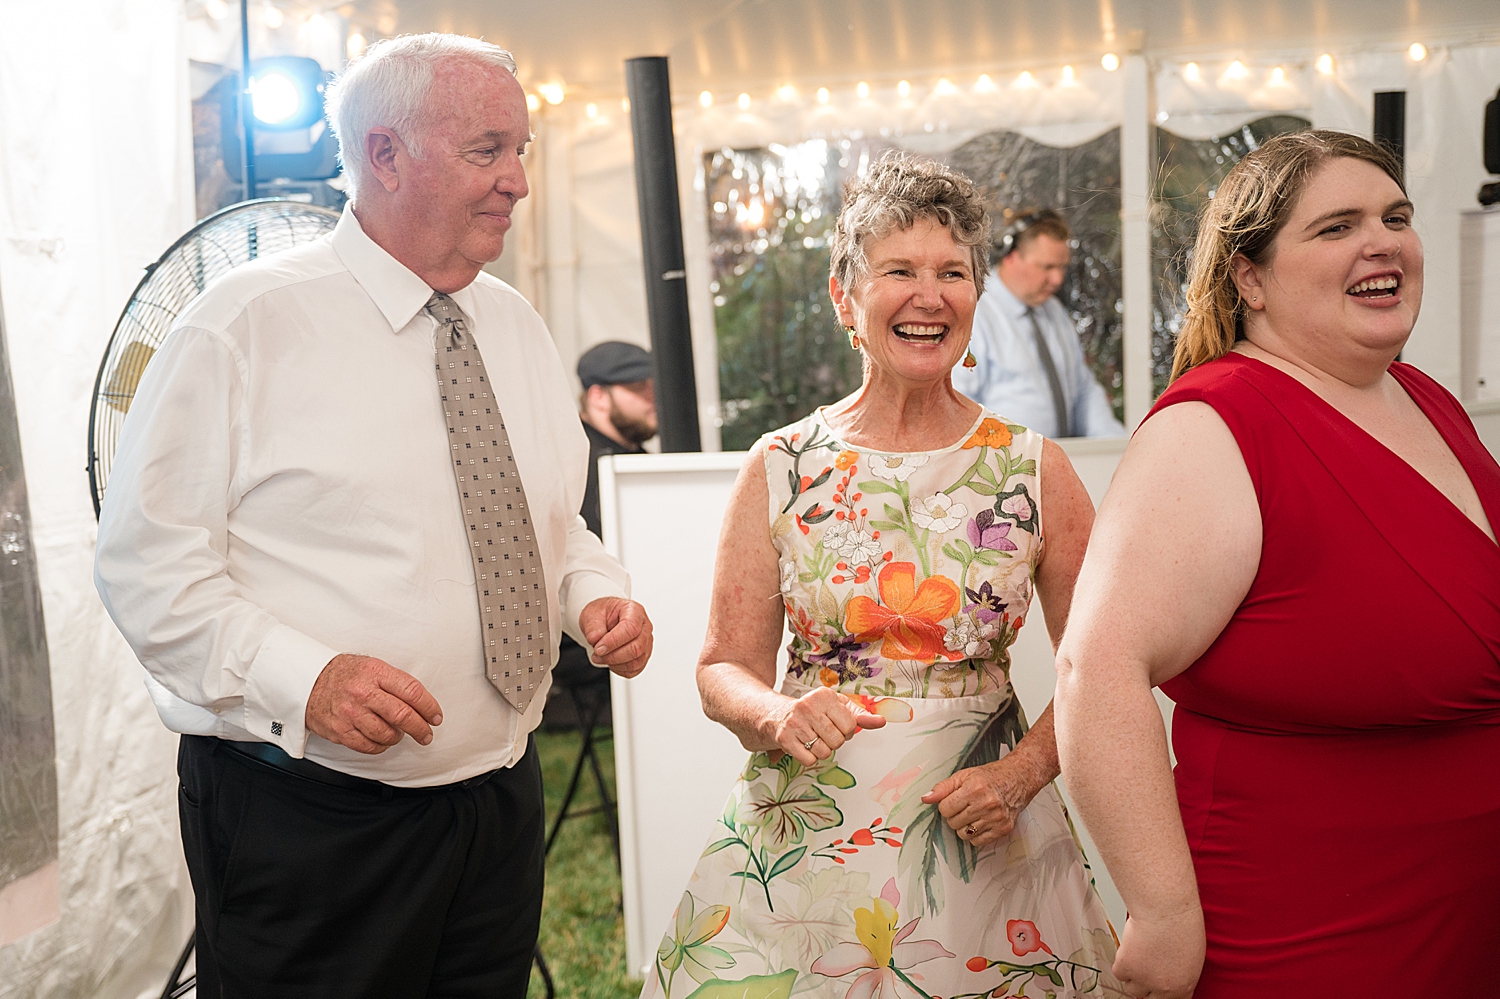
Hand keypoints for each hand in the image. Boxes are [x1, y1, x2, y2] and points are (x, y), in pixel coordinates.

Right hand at [305, 654, 443, 754]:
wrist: (307, 682)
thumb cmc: (344, 674)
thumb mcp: (371, 665)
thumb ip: (394, 681)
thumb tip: (421, 702)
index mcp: (375, 672)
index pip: (412, 691)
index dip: (429, 707)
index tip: (436, 717)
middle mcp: (363, 692)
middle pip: (403, 715)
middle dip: (421, 728)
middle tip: (426, 734)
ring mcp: (351, 713)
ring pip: (387, 734)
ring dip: (398, 737)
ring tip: (399, 733)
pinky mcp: (341, 731)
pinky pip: (369, 746)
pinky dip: (381, 746)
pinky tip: (382, 740)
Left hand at [580, 597, 652, 677]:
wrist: (603, 622)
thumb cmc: (602, 615)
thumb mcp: (592, 615)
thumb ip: (593, 627)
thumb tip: (596, 639)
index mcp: (634, 611)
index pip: (631, 629)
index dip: (614, 641)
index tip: (598, 647)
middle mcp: (644, 627)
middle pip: (637, 648)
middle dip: (613, 655)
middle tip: (597, 653)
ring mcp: (646, 643)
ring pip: (636, 662)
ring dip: (615, 663)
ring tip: (601, 657)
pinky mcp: (643, 657)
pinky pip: (634, 670)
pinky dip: (619, 669)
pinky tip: (610, 661)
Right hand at [763, 687, 885, 766]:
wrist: (770, 714)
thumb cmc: (808, 712)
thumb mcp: (834, 707)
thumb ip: (859, 715)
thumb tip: (881, 721)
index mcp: (825, 696)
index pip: (851, 725)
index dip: (846, 731)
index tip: (834, 726)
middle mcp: (809, 706)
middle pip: (838, 740)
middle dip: (833, 742)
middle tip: (820, 734)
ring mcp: (795, 722)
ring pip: (825, 752)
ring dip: (820, 751)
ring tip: (810, 739)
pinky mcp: (784, 738)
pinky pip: (809, 760)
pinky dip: (808, 758)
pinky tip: (801, 746)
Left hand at [920, 755, 1041, 847]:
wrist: (1018, 779)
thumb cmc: (990, 777)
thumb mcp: (964, 775)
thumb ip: (943, 787)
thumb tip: (926, 799)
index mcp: (974, 788)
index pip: (945, 808)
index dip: (946, 805)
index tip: (953, 800)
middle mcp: (986, 804)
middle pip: (953, 822)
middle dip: (954, 815)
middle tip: (964, 806)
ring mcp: (996, 818)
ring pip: (964, 834)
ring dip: (964, 826)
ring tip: (973, 813)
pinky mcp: (1003, 829)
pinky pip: (978, 842)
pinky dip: (975, 834)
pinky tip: (981, 821)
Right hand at [1113, 908, 1204, 998]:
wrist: (1165, 909)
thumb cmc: (1181, 922)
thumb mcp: (1191, 954)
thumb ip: (1181, 970)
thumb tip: (1171, 972)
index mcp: (1185, 985)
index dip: (1163, 992)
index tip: (1157, 986)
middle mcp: (1164, 988)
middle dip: (1147, 986)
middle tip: (1145, 970)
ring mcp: (1144, 980)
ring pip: (1132, 989)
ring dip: (1133, 975)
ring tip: (1137, 955)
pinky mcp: (1126, 969)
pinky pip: (1119, 973)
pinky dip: (1121, 962)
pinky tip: (1129, 947)